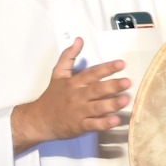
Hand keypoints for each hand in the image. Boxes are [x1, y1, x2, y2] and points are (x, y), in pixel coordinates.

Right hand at [11, 38, 128, 153]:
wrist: (38, 120)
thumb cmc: (52, 96)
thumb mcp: (58, 74)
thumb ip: (68, 57)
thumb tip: (79, 39)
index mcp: (74, 83)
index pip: (92, 73)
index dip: (106, 68)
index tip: (122, 64)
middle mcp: (77, 96)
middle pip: (96, 89)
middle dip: (112, 85)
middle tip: (127, 82)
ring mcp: (79, 112)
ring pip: (97, 107)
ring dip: (111, 104)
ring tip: (125, 100)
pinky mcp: (79, 126)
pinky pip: (93, 125)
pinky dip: (104, 123)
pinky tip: (116, 120)